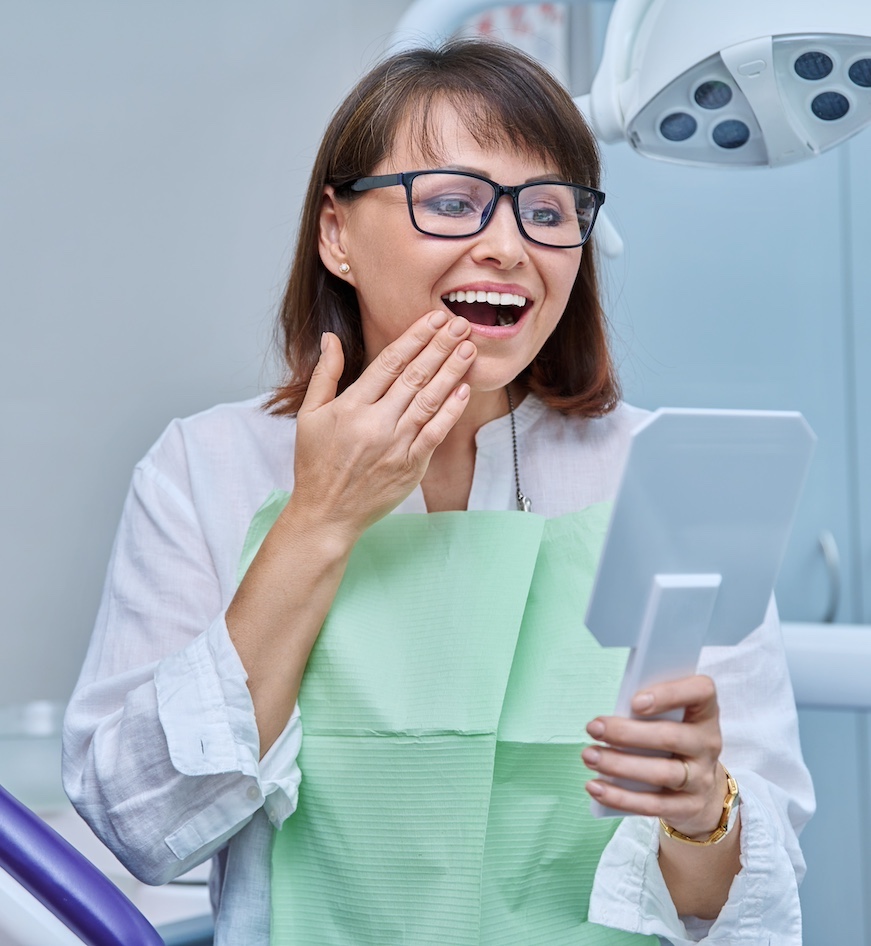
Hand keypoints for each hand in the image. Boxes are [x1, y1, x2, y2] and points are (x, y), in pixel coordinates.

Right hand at [288, 309, 475, 542]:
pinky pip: (436, 433)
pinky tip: (464, 388)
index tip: (434, 318)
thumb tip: (331, 338)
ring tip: (469, 347)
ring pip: (429, 401)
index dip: (415, 337)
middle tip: (461, 324)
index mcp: (350, 407)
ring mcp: (395, 446)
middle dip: (440, 346)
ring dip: (452, 371)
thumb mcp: (309, 415)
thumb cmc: (316, 463)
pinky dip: (451, 411)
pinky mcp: (410, 466)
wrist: (327, 514)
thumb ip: (324, 374)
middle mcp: (375, 424)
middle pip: (414, 376)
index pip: (389, 363)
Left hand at [581, 675, 727, 838]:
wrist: (699, 789)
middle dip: (626, 733)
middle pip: (670, 737)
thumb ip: (646, 711)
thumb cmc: (671, 739)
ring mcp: (702, 777)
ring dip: (619, 765)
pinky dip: (620, 797)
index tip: (634, 701)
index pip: (701, 692)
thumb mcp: (668, 718)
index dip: (669, 694)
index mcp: (703, 712)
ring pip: (662, 773)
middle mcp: (708, 743)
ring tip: (590, 756)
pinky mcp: (689, 807)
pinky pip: (654, 804)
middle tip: (594, 728)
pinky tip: (595, 787)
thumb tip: (609, 718)